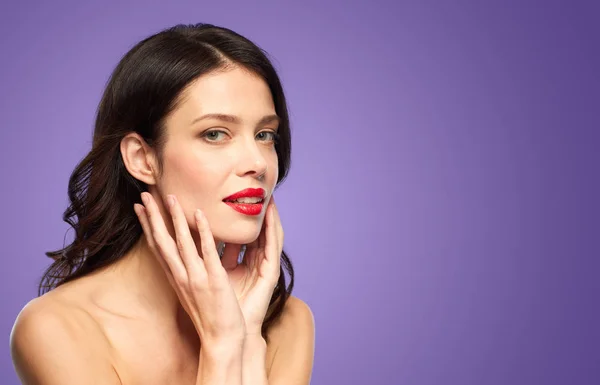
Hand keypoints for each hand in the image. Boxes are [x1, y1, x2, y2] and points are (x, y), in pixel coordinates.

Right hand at [134, 192, 245, 347]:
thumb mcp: (195, 292)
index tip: (139, 208)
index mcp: (177, 278)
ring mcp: (196, 278)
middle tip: (144, 194)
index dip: (147, 226)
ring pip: (181, 243)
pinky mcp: (213, 280)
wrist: (221, 341)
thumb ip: (191, 274)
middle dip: (153, 217)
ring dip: (175, 219)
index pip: (158, 248)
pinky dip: (202, 232)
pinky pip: (206, 252)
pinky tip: (198, 214)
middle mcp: (182, 276)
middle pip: (162, 242)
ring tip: (169, 197)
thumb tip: (189, 259)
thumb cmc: (211, 316)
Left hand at [220, 197, 282, 335]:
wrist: (231, 333)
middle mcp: (255, 261)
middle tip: (259, 190)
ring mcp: (265, 266)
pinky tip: (269, 214)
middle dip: (257, 210)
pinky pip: (269, 245)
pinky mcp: (270, 272)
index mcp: (241, 260)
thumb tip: (197, 236)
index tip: (234, 195)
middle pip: (258, 229)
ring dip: (270, 215)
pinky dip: (268, 228)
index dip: (240, 214)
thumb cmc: (221, 307)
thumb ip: (210, 255)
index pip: (242, 230)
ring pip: (269, 233)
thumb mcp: (213, 274)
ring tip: (270, 197)